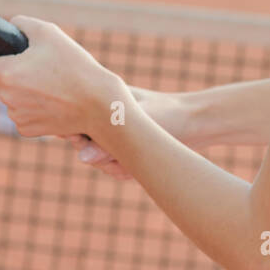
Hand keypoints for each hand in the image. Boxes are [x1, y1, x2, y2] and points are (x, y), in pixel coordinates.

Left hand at [0, 15, 128, 138]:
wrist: (98, 104)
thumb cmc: (74, 66)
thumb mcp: (48, 32)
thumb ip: (21, 24)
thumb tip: (9, 26)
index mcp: (5, 73)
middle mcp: (5, 97)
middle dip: (13, 70)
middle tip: (39, 66)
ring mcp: (16, 116)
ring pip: (11, 95)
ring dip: (24, 89)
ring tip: (51, 84)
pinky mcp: (27, 130)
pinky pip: (22, 113)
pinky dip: (33, 107)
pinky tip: (53, 101)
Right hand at [64, 86, 198, 180]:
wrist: (196, 124)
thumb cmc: (168, 116)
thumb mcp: (137, 129)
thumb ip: (109, 143)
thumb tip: (82, 158)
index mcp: (101, 99)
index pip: (73, 123)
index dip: (80, 139)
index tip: (101, 147)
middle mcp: (104, 116)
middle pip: (85, 146)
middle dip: (104, 159)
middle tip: (122, 160)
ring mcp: (114, 134)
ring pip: (100, 161)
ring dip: (116, 166)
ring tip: (136, 163)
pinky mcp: (124, 148)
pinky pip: (113, 166)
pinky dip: (125, 170)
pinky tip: (139, 167)